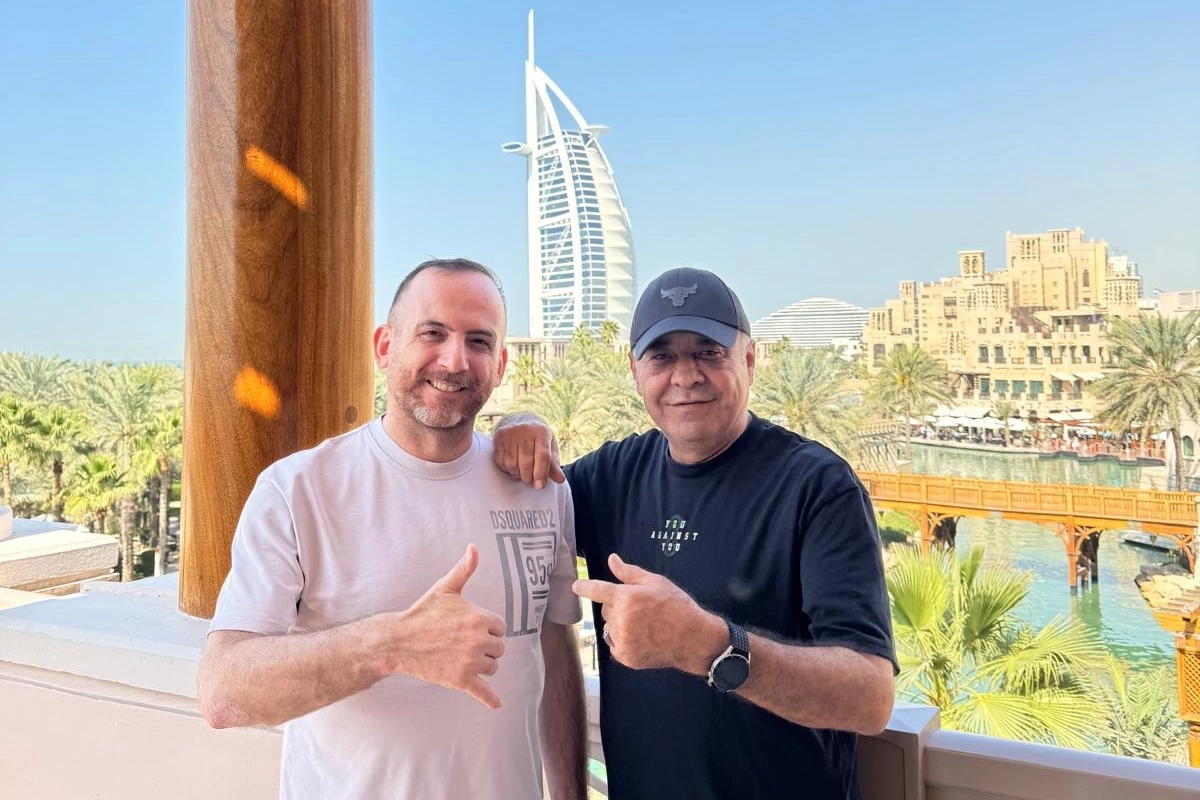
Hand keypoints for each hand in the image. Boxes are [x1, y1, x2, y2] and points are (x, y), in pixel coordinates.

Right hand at [394, 545, 507, 707]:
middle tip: (465, 643)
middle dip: (487, 646)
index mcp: (479, 618)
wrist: (399, 640)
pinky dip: (491, 699)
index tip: (473, 628)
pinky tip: (497, 704)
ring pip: (492, 667)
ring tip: (464, 658)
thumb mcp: (445, 588)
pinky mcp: (460, 680)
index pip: (500, 628)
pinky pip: (482, 692)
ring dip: (484, 665)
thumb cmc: (423, 612)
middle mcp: (478, 641)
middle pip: (499, 648)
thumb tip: (474, 547)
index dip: (489, 628)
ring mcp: (470, 663)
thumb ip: (464, 569)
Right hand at [493, 416, 564, 488]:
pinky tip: (512, 466)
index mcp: (542, 432)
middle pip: (526, 463)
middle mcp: (525, 430)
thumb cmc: (537, 437)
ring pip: (512, 464)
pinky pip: (501, 461)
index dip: (541, 473)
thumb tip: (560, 480)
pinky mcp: (498, 437)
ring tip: (521, 473)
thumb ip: (554, 464)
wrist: (519, 419)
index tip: (539, 486)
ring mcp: (510, 433)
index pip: (543, 456)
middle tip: (530, 481)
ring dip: (517, 474)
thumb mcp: (549, 446)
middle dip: (528, 477)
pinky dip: (506, 469)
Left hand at [573, 554, 723, 673]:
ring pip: (610, 628)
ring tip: (643, 625)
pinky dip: (624, 641)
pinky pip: (615, 645)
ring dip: (619, 625)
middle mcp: (620, 619)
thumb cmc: (677, 606)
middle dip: (617, 607)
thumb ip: (629, 573)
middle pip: (606, 610)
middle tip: (640, 609)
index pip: (596, 591)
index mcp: (626, 598)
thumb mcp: (656, 582)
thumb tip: (612, 559)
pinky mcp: (626, 657)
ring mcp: (622, 640)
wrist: (694, 639)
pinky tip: (643, 638)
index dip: (584, 587)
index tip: (575, 586)